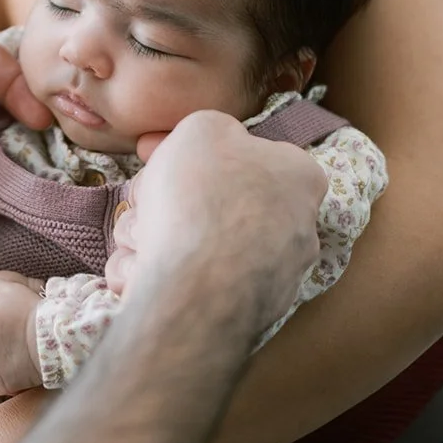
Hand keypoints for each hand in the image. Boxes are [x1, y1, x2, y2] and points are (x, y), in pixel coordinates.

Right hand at [104, 109, 327, 333]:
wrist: (195, 288)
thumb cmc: (201, 194)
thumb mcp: (203, 128)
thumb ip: (213, 130)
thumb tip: (210, 149)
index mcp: (300, 178)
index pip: (251, 155)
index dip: (200, 154)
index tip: (166, 159)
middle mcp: (298, 229)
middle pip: (218, 202)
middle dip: (172, 202)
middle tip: (149, 203)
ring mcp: (275, 277)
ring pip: (199, 244)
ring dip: (158, 238)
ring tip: (142, 243)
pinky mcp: (244, 314)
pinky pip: (194, 284)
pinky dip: (164, 276)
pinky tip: (143, 274)